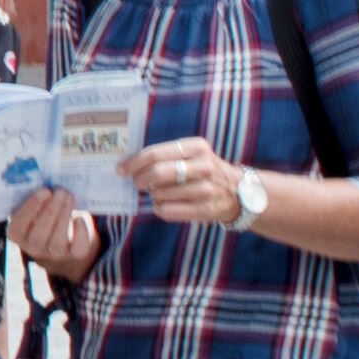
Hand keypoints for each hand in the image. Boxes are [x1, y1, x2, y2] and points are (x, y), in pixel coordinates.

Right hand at [9, 191, 104, 275]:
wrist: (61, 242)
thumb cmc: (43, 216)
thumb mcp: (33, 208)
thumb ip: (33, 199)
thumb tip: (45, 180)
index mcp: (16, 233)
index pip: (19, 223)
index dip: (31, 207)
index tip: (44, 191)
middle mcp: (32, 247)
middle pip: (39, 233)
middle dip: (51, 210)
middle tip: (60, 191)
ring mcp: (53, 254)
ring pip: (58, 240)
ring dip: (64, 215)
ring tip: (69, 196)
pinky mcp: (74, 256)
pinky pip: (77, 248)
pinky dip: (80, 233)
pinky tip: (79, 218)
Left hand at [124, 140, 250, 225]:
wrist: (238, 191)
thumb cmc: (203, 170)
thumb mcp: (191, 154)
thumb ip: (165, 155)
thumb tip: (129, 163)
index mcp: (196, 147)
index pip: (156, 153)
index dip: (134, 162)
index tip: (121, 169)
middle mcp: (204, 166)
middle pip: (158, 173)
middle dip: (139, 179)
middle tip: (135, 183)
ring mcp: (206, 189)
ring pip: (160, 193)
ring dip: (151, 195)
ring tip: (155, 193)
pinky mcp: (206, 210)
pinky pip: (168, 211)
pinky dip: (159, 208)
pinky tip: (162, 205)